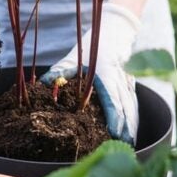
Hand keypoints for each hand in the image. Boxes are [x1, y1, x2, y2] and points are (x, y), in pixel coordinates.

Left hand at [42, 3, 140, 143]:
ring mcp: (127, 82)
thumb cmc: (91, 47)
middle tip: (122, 145)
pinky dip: (134, 119)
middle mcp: (119, 79)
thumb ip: (59, 72)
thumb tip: (42, 84)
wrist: (113, 32)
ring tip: (129, 144)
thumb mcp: (72, 58)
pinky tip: (132, 133)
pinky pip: (134, 103)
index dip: (114, 116)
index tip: (114, 131)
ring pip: (132, 106)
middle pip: (125, 106)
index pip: (112, 98)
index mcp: (105, 74)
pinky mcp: (131, 84)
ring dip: (132, 126)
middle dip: (125, 127)